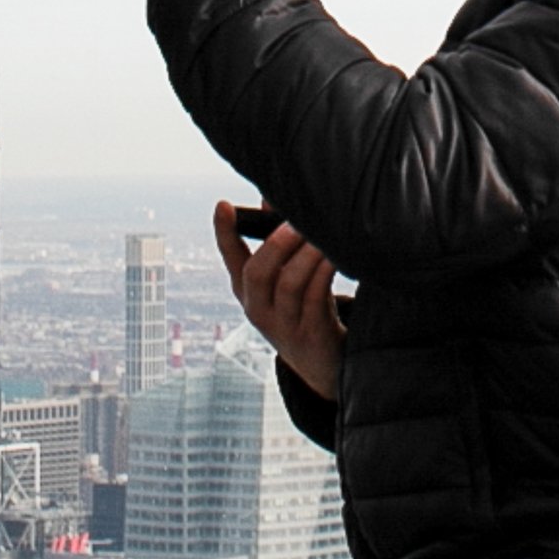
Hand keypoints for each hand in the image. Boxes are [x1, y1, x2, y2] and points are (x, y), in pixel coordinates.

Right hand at [214, 203, 343, 400]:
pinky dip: (324, 273)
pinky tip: (335, 255)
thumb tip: (273, 196)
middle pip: (256, 273)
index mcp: (248, 290)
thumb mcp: (288, 275)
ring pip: (288, 284)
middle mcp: (258, 309)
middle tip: (296, 221)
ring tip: (323, 232)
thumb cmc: (306, 306)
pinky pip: (315, 298)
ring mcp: (283, 326)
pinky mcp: (310, 336)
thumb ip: (281, 238)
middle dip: (276, 243)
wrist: (323, 363)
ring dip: (307, 254)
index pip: (231, 259)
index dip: (224, 232)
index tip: (222, 206)